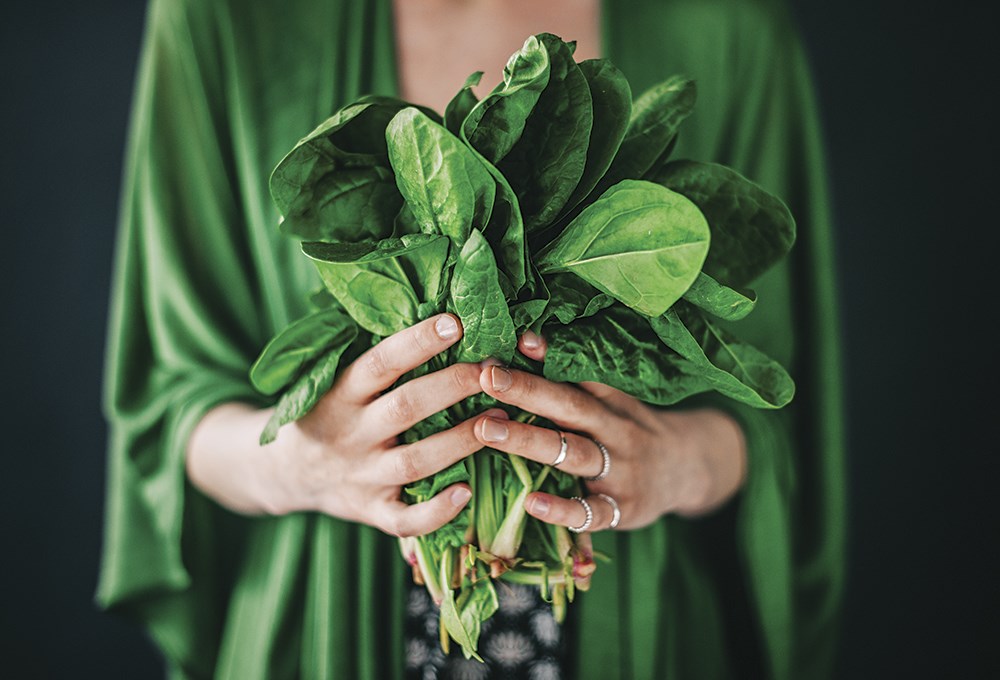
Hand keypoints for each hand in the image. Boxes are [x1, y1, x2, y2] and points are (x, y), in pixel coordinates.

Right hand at [266, 313, 495, 536]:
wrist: (284, 472)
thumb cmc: (329, 413)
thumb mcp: (337, 381)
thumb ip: (379, 360)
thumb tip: (441, 314)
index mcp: (340, 394)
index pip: (380, 362)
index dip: (418, 342)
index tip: (455, 322)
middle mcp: (351, 434)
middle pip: (405, 407)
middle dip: (452, 386)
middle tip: (493, 369)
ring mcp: (361, 476)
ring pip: (415, 461)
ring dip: (460, 441)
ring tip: (501, 419)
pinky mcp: (371, 511)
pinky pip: (405, 519)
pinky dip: (436, 511)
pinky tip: (467, 492)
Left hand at [472, 331, 746, 531]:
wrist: (688, 470)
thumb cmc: (629, 430)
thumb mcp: (609, 400)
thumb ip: (569, 377)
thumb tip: (524, 340)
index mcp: (610, 401)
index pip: (575, 376)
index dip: (542, 360)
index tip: (506, 346)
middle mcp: (616, 431)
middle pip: (570, 407)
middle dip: (527, 391)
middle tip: (486, 378)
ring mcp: (621, 472)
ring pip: (574, 454)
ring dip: (529, 441)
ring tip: (486, 429)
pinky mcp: (622, 511)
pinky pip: (591, 513)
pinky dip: (562, 509)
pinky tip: (531, 503)